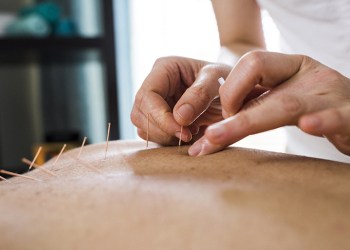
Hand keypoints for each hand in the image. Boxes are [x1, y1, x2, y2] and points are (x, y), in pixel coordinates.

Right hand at [131, 56, 231, 144]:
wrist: (235, 95)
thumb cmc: (226, 81)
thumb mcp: (218, 81)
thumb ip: (200, 95)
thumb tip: (179, 117)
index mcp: (164, 69)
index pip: (148, 95)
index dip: (160, 116)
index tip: (182, 130)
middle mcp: (156, 86)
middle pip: (140, 113)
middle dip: (161, 129)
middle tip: (188, 135)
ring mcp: (156, 104)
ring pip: (143, 127)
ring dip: (165, 137)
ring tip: (191, 132)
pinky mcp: (160, 120)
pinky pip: (154, 136)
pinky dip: (169, 141)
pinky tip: (189, 135)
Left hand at [189, 51, 349, 155]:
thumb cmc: (318, 107)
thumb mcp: (285, 99)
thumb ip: (256, 106)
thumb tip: (214, 127)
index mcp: (290, 68)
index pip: (251, 63)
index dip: (230, 91)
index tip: (223, 119)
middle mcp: (308, 76)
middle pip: (262, 85)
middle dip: (230, 113)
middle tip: (208, 138)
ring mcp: (329, 95)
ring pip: (288, 106)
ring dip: (250, 123)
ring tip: (219, 137)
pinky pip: (337, 117)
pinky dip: (323, 122)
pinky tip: (309, 125)